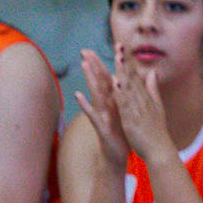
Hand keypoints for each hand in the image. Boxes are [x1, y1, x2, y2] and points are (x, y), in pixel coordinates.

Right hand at [74, 50, 130, 170]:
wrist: (119, 154)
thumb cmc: (122, 132)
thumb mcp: (124, 111)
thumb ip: (124, 95)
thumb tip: (124, 80)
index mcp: (115, 100)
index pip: (110, 78)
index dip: (106, 63)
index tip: (101, 48)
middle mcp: (106, 105)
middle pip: (99, 82)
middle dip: (93, 66)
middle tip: (85, 50)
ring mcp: (102, 114)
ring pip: (95, 94)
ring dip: (89, 80)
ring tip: (84, 65)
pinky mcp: (101, 126)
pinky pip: (92, 114)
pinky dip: (85, 105)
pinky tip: (78, 96)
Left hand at [106, 47, 174, 167]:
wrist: (160, 150)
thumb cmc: (157, 129)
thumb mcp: (157, 106)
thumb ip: (153, 88)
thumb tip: (152, 72)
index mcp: (145, 97)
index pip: (135, 75)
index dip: (128, 61)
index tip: (121, 47)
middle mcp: (142, 100)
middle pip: (131, 78)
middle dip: (124, 61)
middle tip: (118, 45)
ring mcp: (137, 109)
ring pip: (128, 88)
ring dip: (121, 72)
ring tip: (116, 59)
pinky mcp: (131, 120)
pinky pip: (124, 104)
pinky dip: (119, 93)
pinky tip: (113, 84)